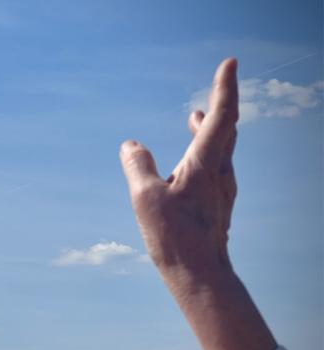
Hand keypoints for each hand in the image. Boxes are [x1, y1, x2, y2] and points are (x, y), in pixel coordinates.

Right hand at [120, 58, 237, 284]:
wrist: (201, 275)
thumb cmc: (174, 238)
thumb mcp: (145, 198)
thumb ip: (138, 166)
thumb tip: (130, 145)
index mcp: (205, 164)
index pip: (221, 116)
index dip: (224, 87)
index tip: (229, 63)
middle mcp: (220, 174)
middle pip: (227, 130)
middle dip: (219, 106)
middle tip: (214, 91)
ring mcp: (221, 191)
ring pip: (222, 150)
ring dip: (211, 130)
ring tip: (195, 120)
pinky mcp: (217, 207)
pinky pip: (216, 169)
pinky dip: (207, 153)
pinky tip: (192, 167)